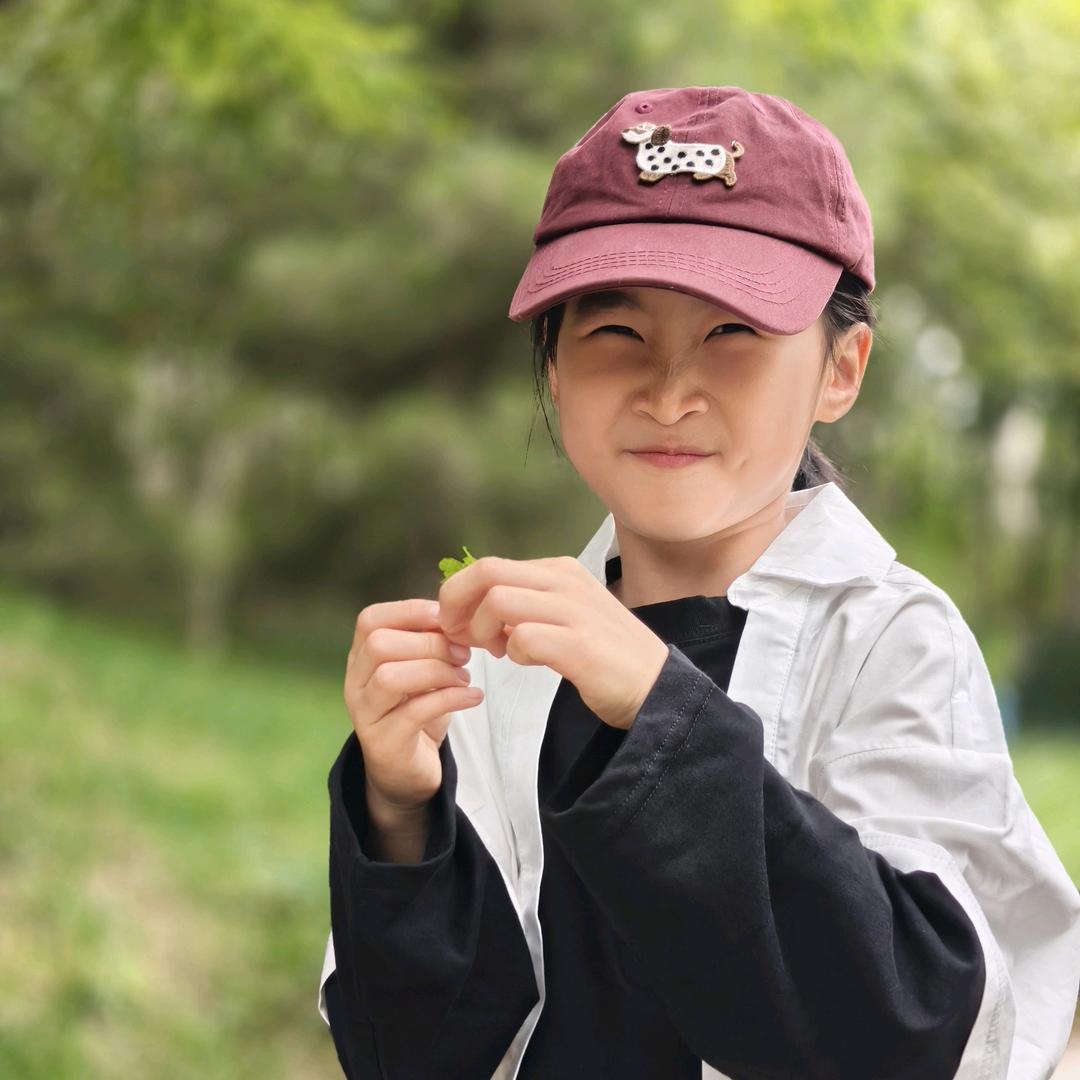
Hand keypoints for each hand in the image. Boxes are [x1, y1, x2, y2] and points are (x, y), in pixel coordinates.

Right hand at [344, 598, 483, 815]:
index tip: (447, 618)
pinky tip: (473, 697)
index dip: (410, 611)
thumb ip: (431, 642)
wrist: (408, 772)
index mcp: (362, 658)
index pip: (370, 620)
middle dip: (429, 643)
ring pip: (390, 677)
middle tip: (463, 654)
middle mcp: (355, 683)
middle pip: (379, 645)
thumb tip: (460, 612)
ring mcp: (365, 714)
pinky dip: (451, 699)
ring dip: (437, 671)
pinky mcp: (384, 743)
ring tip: (465, 677)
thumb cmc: (418, 711)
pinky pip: (415, 712)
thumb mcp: (422, 670)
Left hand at [436, 556, 669, 729]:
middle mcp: (565, 581)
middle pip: (486, 572)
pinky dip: (512, 653)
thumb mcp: (564, 615)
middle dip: (457, 604)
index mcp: (560, 570)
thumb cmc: (605, 655)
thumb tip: (474, 610)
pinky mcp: (579, 644)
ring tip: (496, 651)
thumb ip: (525, 606)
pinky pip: (523, 638)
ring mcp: (574, 610)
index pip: (489, 565)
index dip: (460, 594)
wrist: (657, 686)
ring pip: (498, 600)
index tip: (458, 624)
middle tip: (459, 636)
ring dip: (482, 630)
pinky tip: (528, 662)